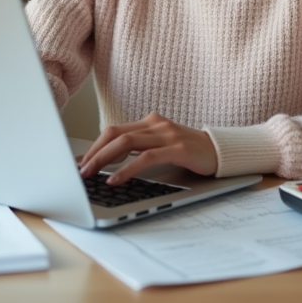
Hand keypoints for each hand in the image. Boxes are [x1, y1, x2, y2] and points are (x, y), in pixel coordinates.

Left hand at [78, 112, 217, 184]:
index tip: (79, 163)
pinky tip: (115, 179)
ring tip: (90, 174)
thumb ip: (139, 150)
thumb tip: (108, 165)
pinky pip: (146, 157)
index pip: (113, 131)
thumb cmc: (191, 153)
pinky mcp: (178, 148)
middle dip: (93, 153)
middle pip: (115, 134)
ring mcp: (167, 135)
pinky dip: (127, 169)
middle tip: (79, 170)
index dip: (93, 146)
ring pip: (126, 142)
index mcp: (150, 122)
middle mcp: (156, 124)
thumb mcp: (162, 147)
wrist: (222, 151)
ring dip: (103, 159)